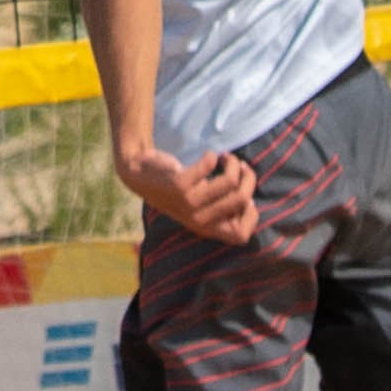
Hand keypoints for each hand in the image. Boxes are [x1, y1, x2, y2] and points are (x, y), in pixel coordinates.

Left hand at [116, 146, 258, 243]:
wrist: (139, 173)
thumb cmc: (178, 188)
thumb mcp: (199, 205)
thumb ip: (220, 208)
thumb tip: (249, 201)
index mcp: (206, 228)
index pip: (241, 235)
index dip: (252, 216)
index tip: (247, 198)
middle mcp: (198, 220)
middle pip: (243, 200)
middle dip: (248, 178)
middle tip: (239, 166)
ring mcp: (188, 203)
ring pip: (230, 181)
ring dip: (232, 163)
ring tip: (226, 158)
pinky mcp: (179, 185)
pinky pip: (209, 165)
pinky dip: (211, 156)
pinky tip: (208, 156)